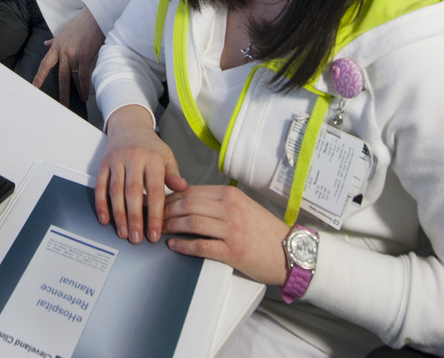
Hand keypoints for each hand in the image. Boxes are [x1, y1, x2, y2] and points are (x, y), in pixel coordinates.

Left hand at [32, 5, 104, 104]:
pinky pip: (83, 76)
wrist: (93, 17)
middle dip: (61, 92)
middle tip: (61, 104)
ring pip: (73, 78)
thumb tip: (46, 44)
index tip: (34, 86)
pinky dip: (85, 87)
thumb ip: (54, 41)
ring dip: (77, 91)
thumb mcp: (63, 32)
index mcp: (56, 47)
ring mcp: (74, 56)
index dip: (39, 77)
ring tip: (79, 100)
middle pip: (60, 77)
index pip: (45, 64)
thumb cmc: (80, 23)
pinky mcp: (85, 57)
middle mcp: (63, 53)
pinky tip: (86, 95)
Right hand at [95, 105, 180, 244]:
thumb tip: (182, 188)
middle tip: (136, 238)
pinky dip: (101, 203)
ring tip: (123, 233)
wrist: (130, 126)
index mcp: (153, 159)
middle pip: (133, 193)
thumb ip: (173, 175)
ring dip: (118, 214)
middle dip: (135, 218)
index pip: (155, 190)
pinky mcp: (104, 164)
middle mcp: (134, 159)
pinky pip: (100, 185)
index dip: (155, 214)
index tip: (155, 233)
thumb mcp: (167, 156)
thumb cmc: (151, 146)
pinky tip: (105, 218)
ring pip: (116, 191)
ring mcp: (117, 161)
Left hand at [162, 184, 291, 284]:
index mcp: (231, 196)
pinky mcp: (232, 251)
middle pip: (187, 205)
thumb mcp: (244, 207)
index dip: (171, 198)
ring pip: (190, 223)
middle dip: (166, 211)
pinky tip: (174, 245)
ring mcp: (231, 230)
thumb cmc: (265, 232)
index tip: (159, 203)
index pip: (192, 192)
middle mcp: (230, 209)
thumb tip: (189, 203)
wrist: (290, 252)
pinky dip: (183, 245)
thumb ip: (220, 203)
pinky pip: (201, 246)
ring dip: (170, 226)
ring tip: (159, 230)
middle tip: (153, 217)